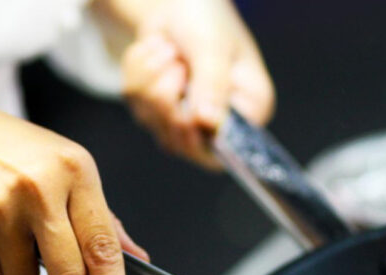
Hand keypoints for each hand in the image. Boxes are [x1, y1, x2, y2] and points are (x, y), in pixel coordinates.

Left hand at [118, 0, 274, 166]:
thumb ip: (212, 84)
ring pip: (154, 121)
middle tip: (175, 62)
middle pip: (183, 141)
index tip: (182, 108)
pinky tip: (154, 52)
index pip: (227, 148)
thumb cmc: (206, 18)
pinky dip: (137, 72)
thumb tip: (207, 123)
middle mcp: (221, 121)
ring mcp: (186, 117)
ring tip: (167, 49)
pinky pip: (136, 103)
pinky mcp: (157, 107)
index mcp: (250, 109)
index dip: (198, 136)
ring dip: (151, 79)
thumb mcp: (212, 46)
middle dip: (167, 98)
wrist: (179, 1)